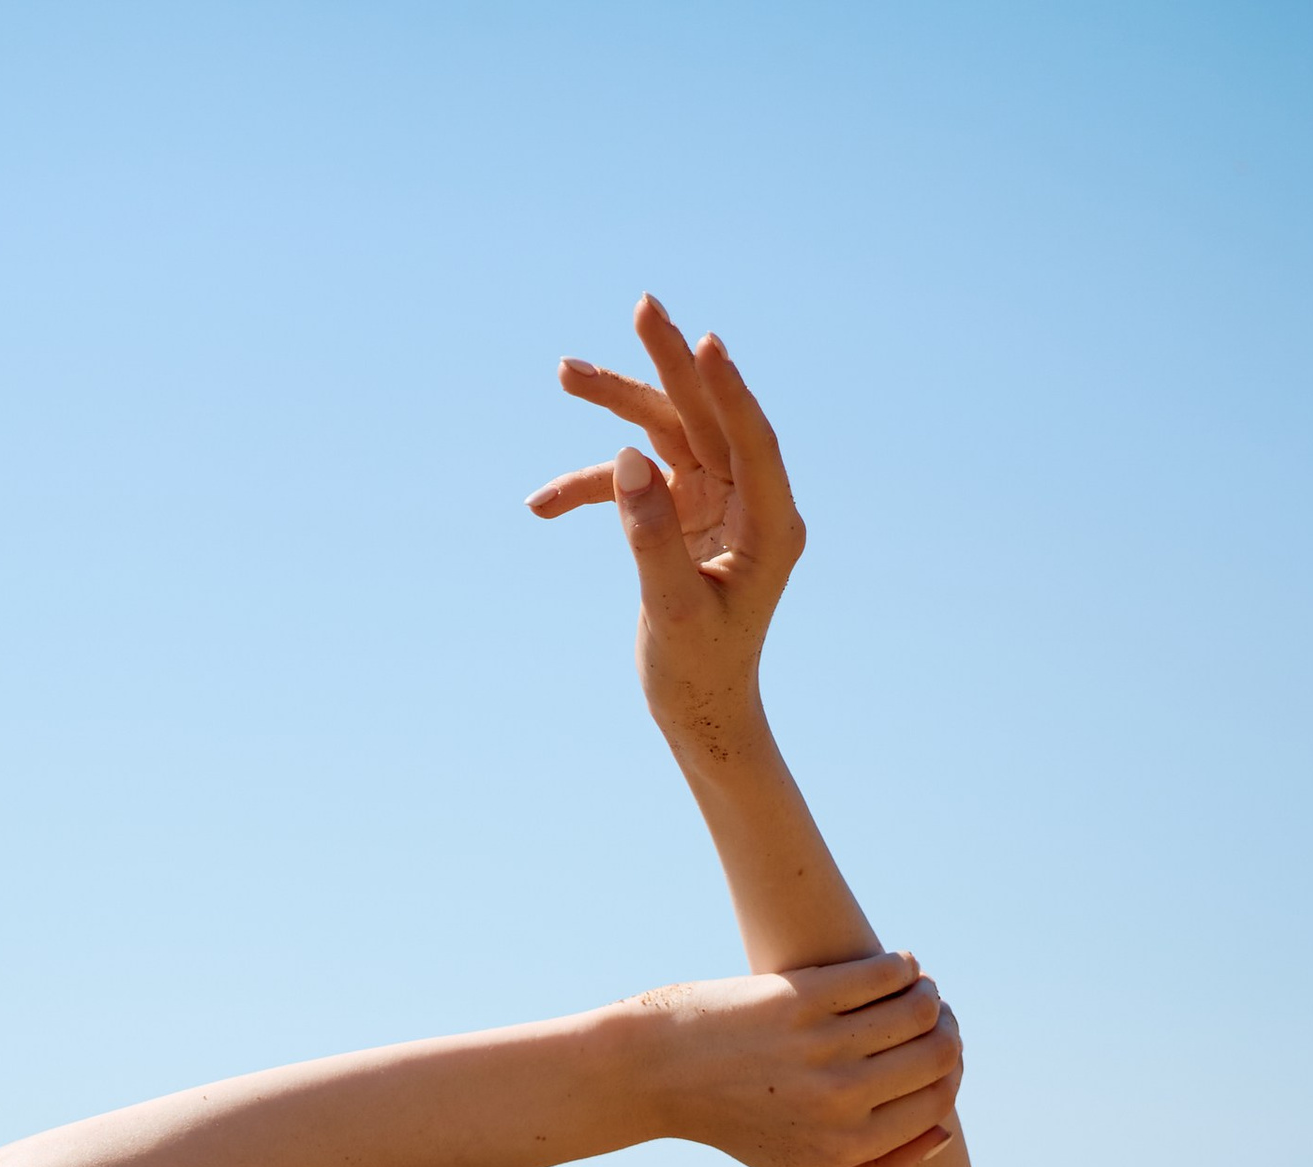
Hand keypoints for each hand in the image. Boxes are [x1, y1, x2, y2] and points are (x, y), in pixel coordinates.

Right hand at [529, 297, 803, 762]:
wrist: (699, 714)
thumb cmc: (698, 673)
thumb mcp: (672, 610)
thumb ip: (652, 536)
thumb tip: (627, 459)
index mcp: (771, 525)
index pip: (752, 440)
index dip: (727, 390)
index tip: (701, 343)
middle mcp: (749, 503)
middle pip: (707, 418)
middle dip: (669, 366)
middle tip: (643, 306)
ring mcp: (716, 504)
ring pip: (668, 435)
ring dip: (618, 407)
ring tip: (566, 372)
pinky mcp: (683, 513)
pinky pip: (637, 481)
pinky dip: (592, 487)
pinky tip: (541, 505)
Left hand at [635, 950, 961, 1166]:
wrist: (661, 1072)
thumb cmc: (737, 1119)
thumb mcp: (802, 1165)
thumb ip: (877, 1166)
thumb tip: (943, 1129)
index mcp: (845, 1145)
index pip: (938, 1101)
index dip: (950, 1071)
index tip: (940, 1050)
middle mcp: (838, 1100)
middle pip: (939, 1054)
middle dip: (947, 1029)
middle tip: (935, 1015)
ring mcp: (820, 1046)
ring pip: (919, 1009)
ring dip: (928, 993)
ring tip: (917, 989)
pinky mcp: (802, 997)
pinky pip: (884, 973)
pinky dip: (902, 966)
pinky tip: (897, 968)